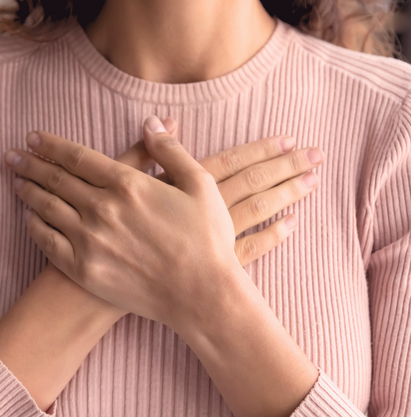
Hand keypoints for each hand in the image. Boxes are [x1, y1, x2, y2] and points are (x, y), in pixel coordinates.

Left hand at [7, 116, 247, 333]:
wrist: (200, 295)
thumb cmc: (207, 240)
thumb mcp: (201, 186)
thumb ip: (171, 151)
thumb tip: (151, 122)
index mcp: (128, 185)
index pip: (78, 157)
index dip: (52, 145)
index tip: (33, 138)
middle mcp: (102, 209)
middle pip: (56, 179)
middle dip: (31, 164)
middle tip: (12, 156)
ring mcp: (90, 241)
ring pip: (48, 208)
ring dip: (28, 191)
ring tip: (15, 181)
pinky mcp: (85, 270)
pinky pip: (49, 243)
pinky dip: (35, 227)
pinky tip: (29, 218)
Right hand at [114, 119, 322, 267]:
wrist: (106, 287)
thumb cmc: (110, 234)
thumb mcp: (120, 187)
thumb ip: (143, 154)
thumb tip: (169, 120)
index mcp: (186, 188)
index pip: (233, 162)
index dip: (262, 149)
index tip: (290, 138)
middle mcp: (206, 211)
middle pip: (255, 184)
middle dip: (287, 167)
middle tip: (318, 155)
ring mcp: (214, 240)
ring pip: (260, 212)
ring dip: (287, 195)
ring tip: (313, 181)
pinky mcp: (214, 266)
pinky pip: (252, 250)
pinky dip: (273, 237)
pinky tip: (291, 226)